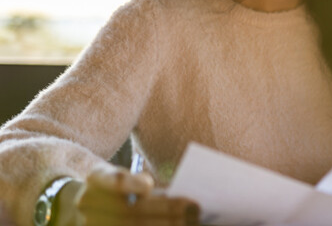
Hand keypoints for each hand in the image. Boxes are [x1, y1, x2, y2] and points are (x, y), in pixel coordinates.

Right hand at [56, 164, 199, 225]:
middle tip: (194, 209)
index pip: (113, 181)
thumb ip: (139, 182)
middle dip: (165, 211)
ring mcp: (89, 225)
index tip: (148, 185)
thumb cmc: (111, 188)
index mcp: (96, 179)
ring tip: (191, 222)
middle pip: (129, 212)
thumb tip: (177, 196)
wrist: (73, 205)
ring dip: (164, 225)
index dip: (129, 184)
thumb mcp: (118, 175)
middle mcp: (88, 203)